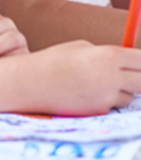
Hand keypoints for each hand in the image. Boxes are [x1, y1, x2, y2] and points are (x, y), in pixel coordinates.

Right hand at [18, 41, 140, 115]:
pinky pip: (112, 105)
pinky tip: (86, 93)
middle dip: (139, 78)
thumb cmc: (54, 60)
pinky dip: (106, 99)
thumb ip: (107, 56)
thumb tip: (129, 65)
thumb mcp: (81, 48)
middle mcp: (111, 77)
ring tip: (99, 82)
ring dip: (122, 90)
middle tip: (131, 75)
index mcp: (108, 56)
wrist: (30, 83)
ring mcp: (106, 97)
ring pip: (130, 96)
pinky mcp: (99, 111)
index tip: (139, 63)